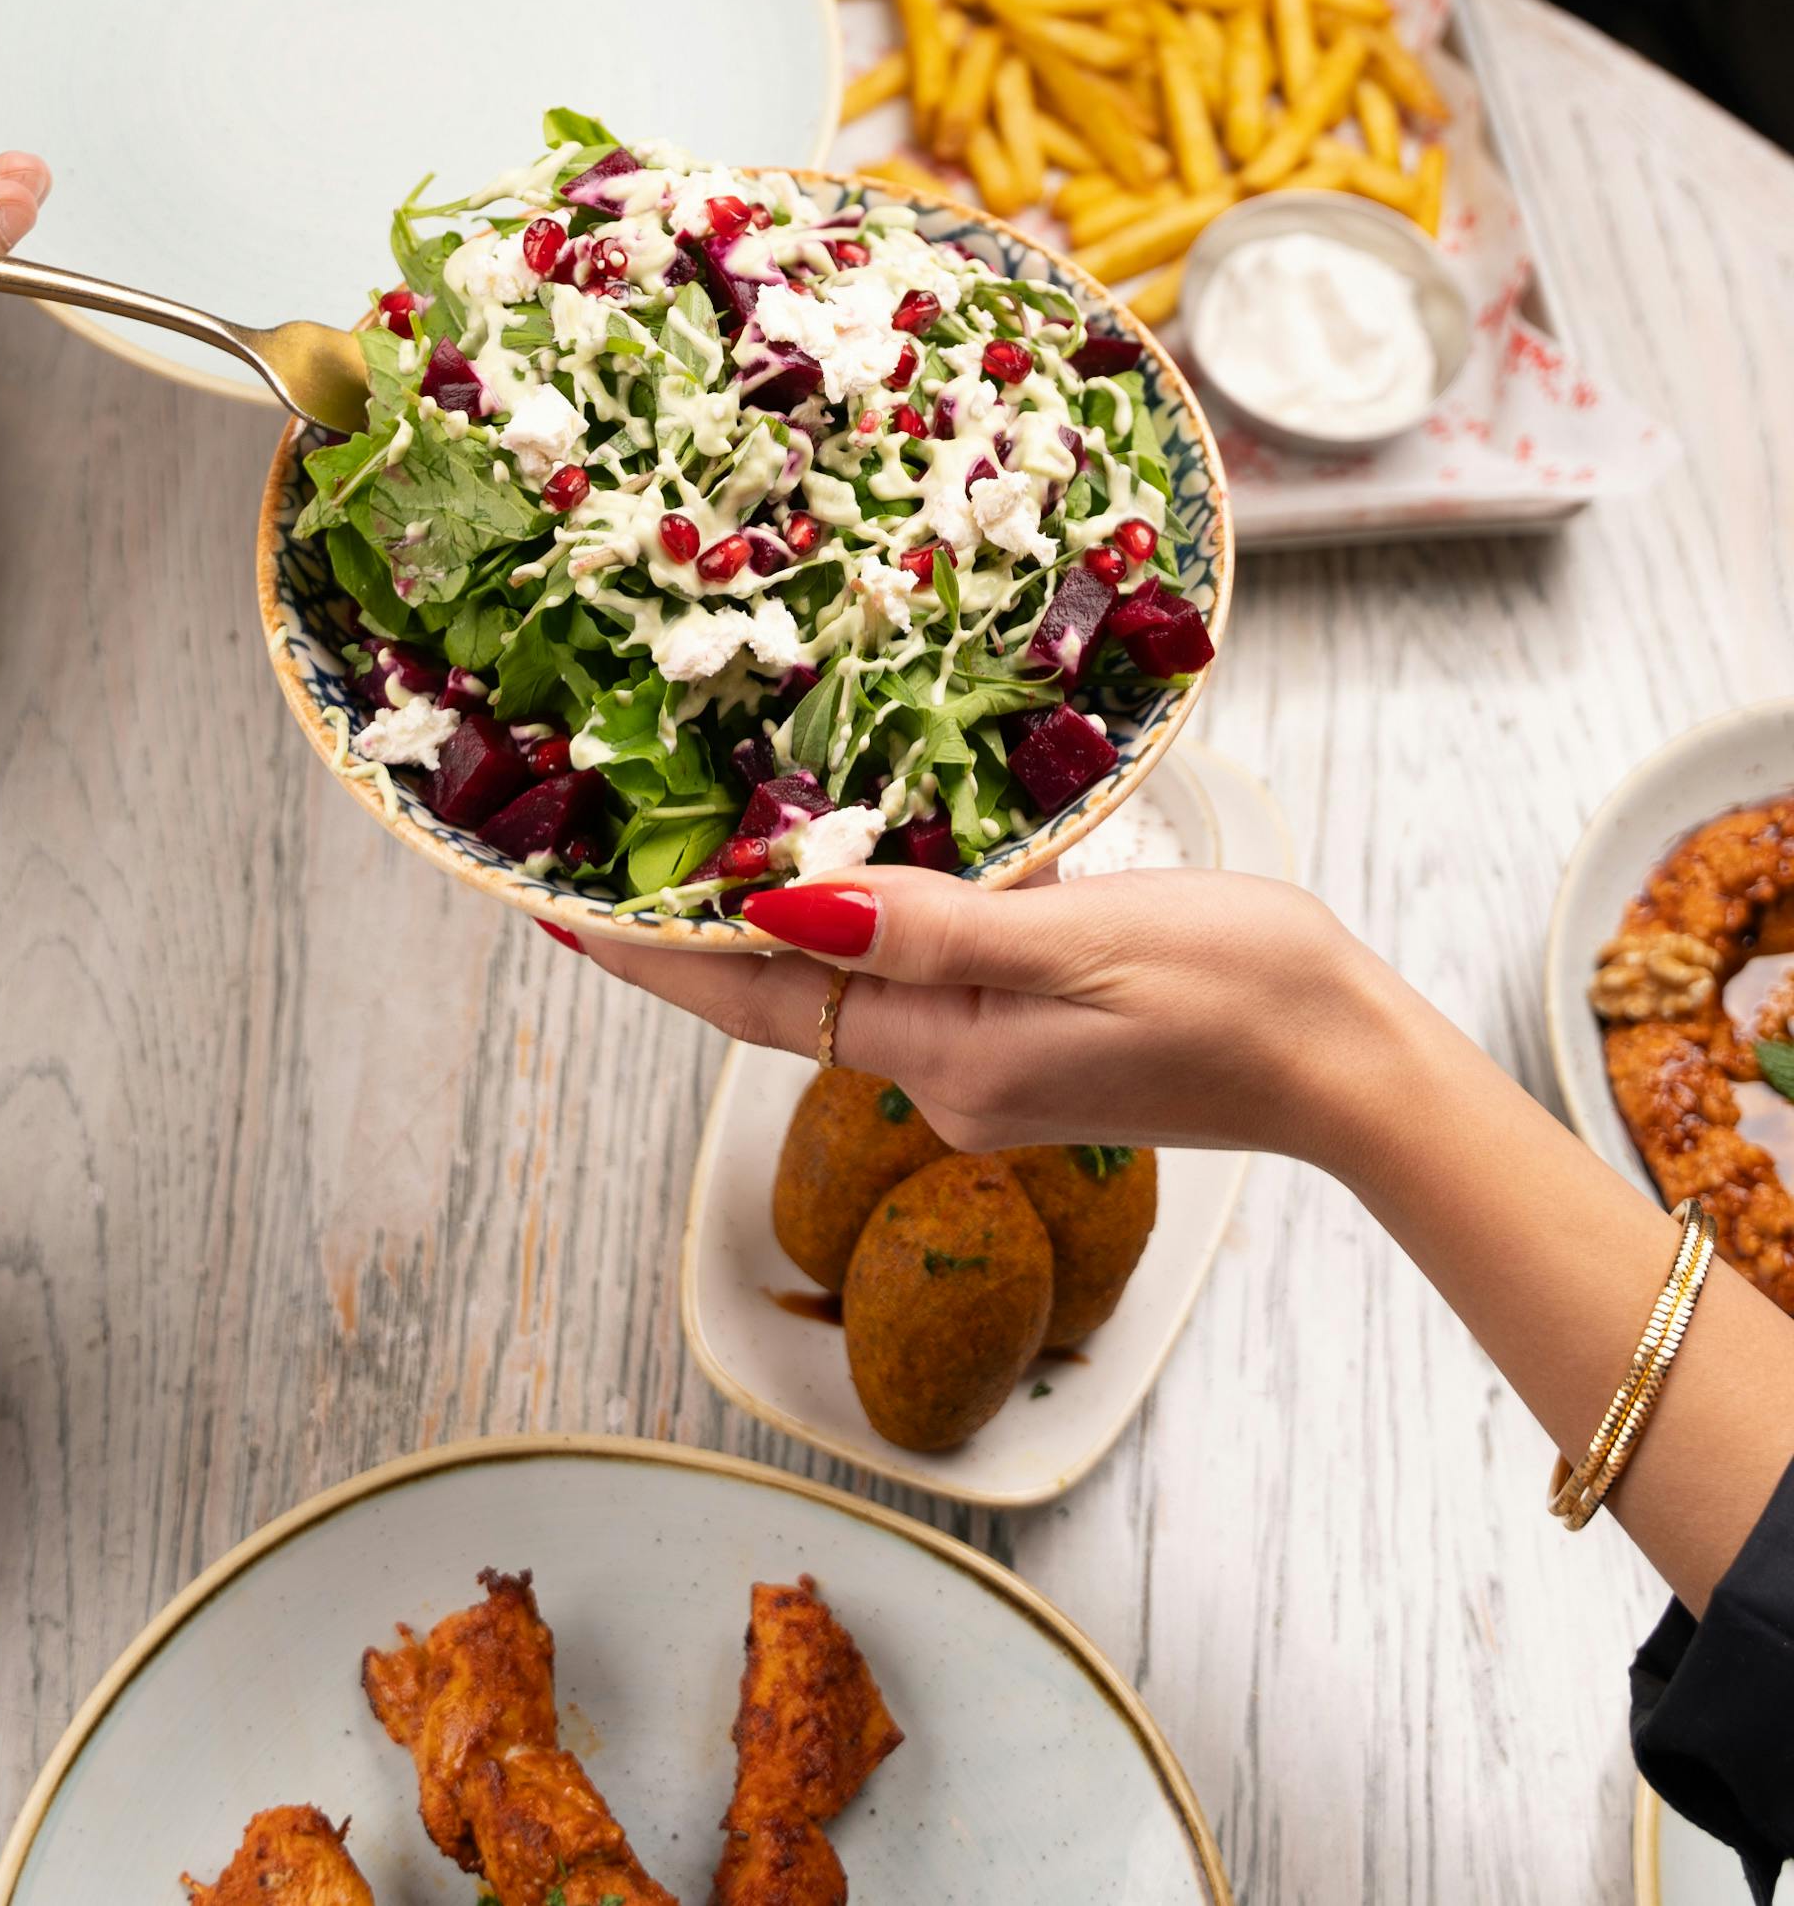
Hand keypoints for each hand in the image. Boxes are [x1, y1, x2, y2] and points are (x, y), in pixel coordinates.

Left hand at [583, 866, 1420, 1169]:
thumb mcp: (1080, 941)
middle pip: (790, 997)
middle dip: (700, 932)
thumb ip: (930, 929)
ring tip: (724, 835)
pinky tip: (894, 851)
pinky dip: (893, 915)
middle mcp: (948, 1074)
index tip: (559, 912)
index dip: (652, 956)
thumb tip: (781, 915)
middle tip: (615, 856)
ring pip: (862, 978)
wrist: (1349, 1065)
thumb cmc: (1236, 988)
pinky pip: (931, 972)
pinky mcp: (1035, 1046)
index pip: (756, 1002)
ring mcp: (991, 1067)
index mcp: (947, 1051)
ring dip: (795, 919)